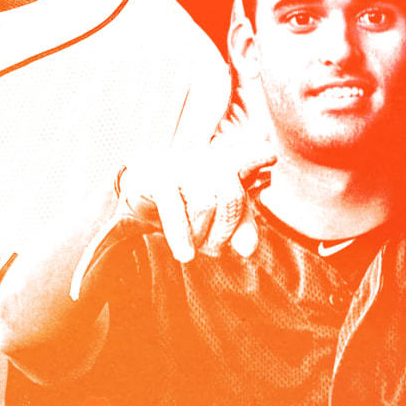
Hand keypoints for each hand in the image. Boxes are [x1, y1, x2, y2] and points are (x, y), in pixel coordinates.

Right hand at [118, 135, 276, 261]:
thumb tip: (247, 249)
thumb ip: (240, 227)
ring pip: (205, 204)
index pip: (252, 152)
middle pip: (232, 195)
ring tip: (193, 245)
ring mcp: (180, 167)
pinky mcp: (156, 179)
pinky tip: (184, 253)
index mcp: (227, 163)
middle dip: (225, 229)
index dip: (260, 155)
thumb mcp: (218, 217)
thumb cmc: (185, 204)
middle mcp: (205, 160)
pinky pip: (175, 211)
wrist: (137, 199)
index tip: (268, 159)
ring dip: (200, 235)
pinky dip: (181, 236)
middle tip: (213, 246)